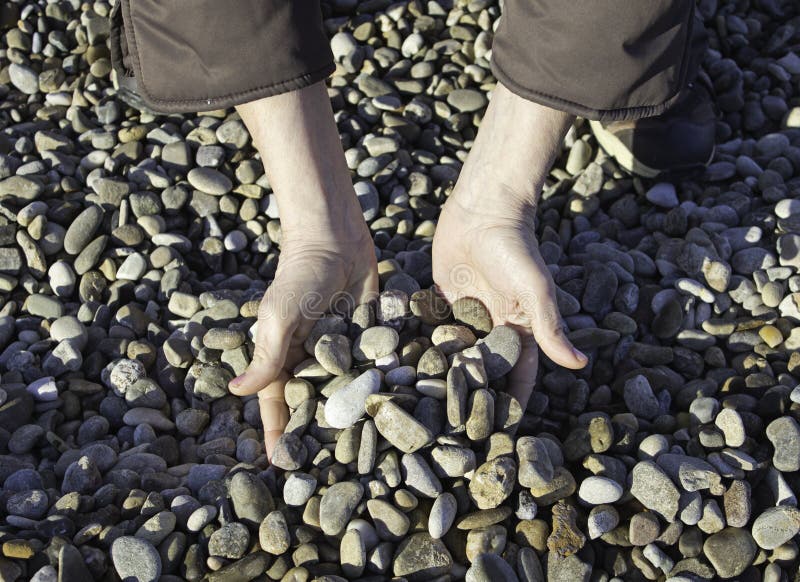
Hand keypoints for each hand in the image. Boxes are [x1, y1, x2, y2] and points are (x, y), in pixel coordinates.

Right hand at [230, 83, 378, 459]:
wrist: (337, 238)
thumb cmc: (299, 277)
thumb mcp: (280, 318)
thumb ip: (267, 356)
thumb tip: (237, 392)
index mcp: (285, 358)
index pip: (278, 405)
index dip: (280, 434)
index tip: (285, 468)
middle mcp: (314, 359)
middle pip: (317, 404)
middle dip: (323, 433)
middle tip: (336, 470)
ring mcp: (345, 350)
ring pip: (350, 389)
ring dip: (359, 414)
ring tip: (375, 452)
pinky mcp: (372, 336)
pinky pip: (378, 364)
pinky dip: (386, 383)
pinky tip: (404, 408)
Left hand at [432, 189, 586, 411]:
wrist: (483, 209)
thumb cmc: (516, 247)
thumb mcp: (535, 289)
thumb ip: (550, 327)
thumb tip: (579, 365)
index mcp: (517, 329)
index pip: (518, 375)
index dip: (511, 402)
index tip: (502, 433)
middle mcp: (491, 327)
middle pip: (482, 370)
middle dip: (472, 397)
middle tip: (455, 429)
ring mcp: (464, 314)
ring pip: (453, 354)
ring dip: (442, 376)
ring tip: (425, 409)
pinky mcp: (439, 299)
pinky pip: (429, 329)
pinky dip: (419, 346)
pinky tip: (402, 370)